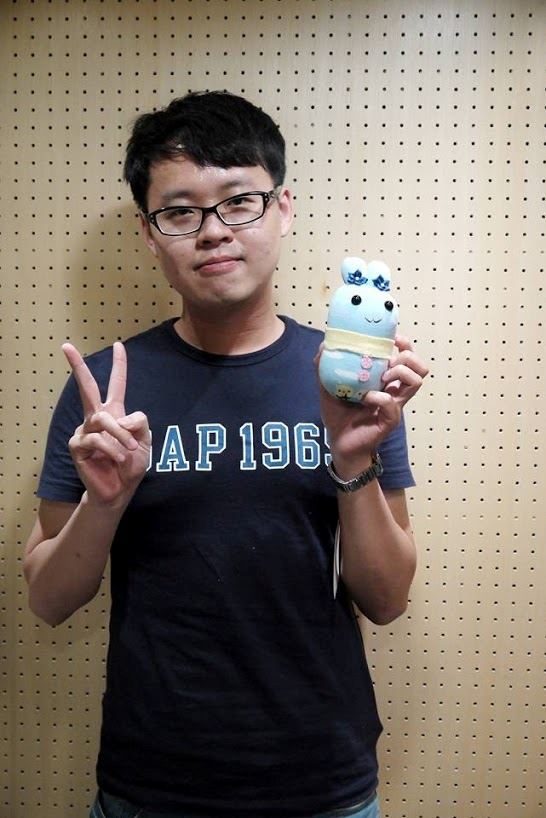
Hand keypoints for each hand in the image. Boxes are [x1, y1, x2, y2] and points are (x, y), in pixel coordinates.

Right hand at [63, 341, 150, 507]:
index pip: (117, 384)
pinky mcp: (77, 445)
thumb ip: (140, 423)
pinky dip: (113, 448)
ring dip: (120, 435)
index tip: (118, 345)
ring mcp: (84, 430)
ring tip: (129, 450)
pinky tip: (118, 458)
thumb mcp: (146, 441)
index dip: (119, 365)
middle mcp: (97, 418)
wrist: (120, 490)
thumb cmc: (131, 464)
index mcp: (115, 413)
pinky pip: (97, 439)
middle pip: (87, 387)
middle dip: (78, 366)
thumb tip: (122, 418)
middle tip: (66, 346)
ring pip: (103, 419)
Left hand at [317, 335, 427, 475]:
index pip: (407, 357)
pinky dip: (379, 397)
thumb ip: (324, 367)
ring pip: (416, 382)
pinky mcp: (389, 420)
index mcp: (385, 380)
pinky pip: (392, 404)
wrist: (338, 442)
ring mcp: (394, 405)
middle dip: (406, 358)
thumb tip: (325, 345)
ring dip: (400, 373)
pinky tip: (366, 399)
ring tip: (382, 378)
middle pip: (420, 367)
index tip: (393, 338)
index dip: (406, 344)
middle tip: (386, 364)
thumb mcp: (328, 386)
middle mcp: (394, 391)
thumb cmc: (338, 415)